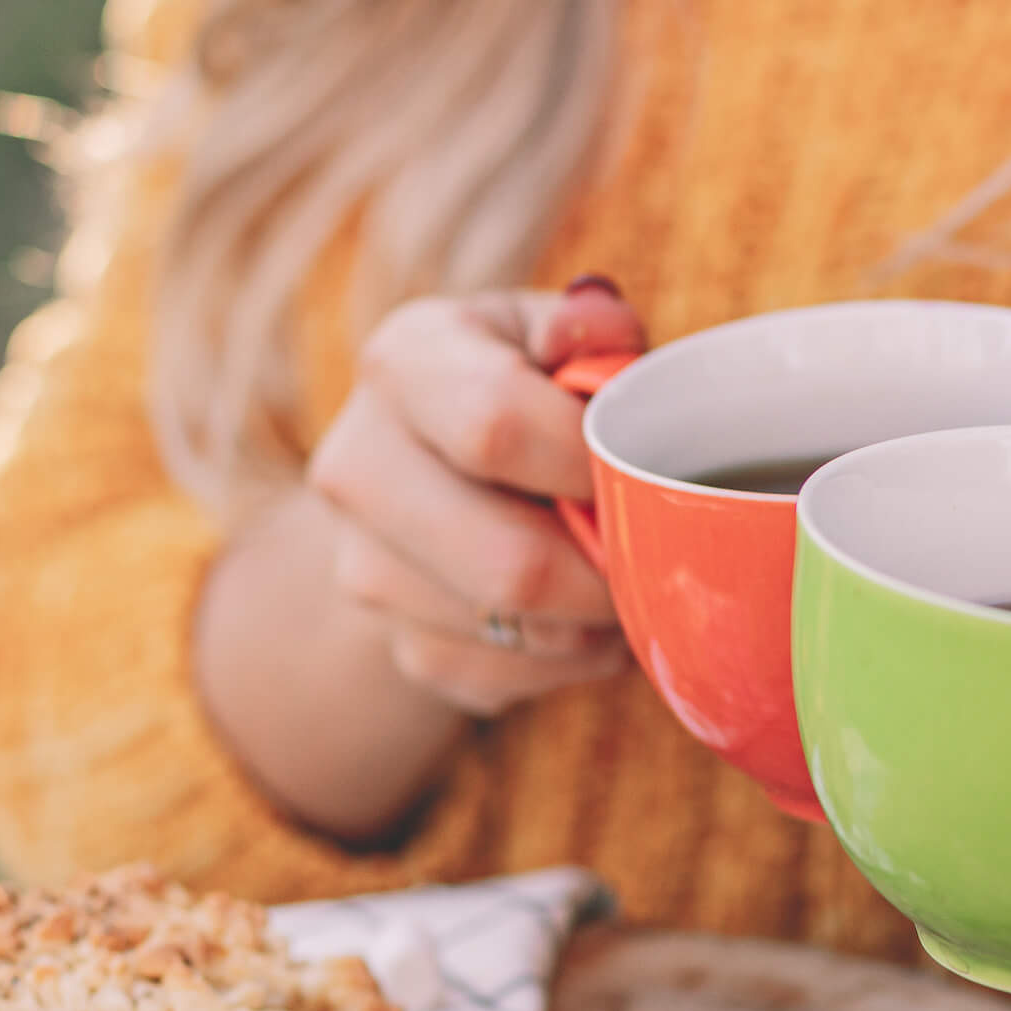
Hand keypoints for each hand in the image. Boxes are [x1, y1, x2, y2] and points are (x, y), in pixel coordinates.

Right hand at [307, 280, 639, 716]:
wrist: (427, 476)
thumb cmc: (523, 389)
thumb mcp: (552, 337)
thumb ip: (590, 332)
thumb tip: (596, 333)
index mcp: (404, 362)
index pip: (493, 426)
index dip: (589, 462)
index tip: (634, 466)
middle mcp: (359, 467)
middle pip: (509, 564)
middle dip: (606, 569)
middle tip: (651, 550)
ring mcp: (365, 569)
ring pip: (522, 632)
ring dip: (598, 618)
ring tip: (620, 571)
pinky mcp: (399, 646)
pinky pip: (512, 678)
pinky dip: (573, 657)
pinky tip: (586, 612)